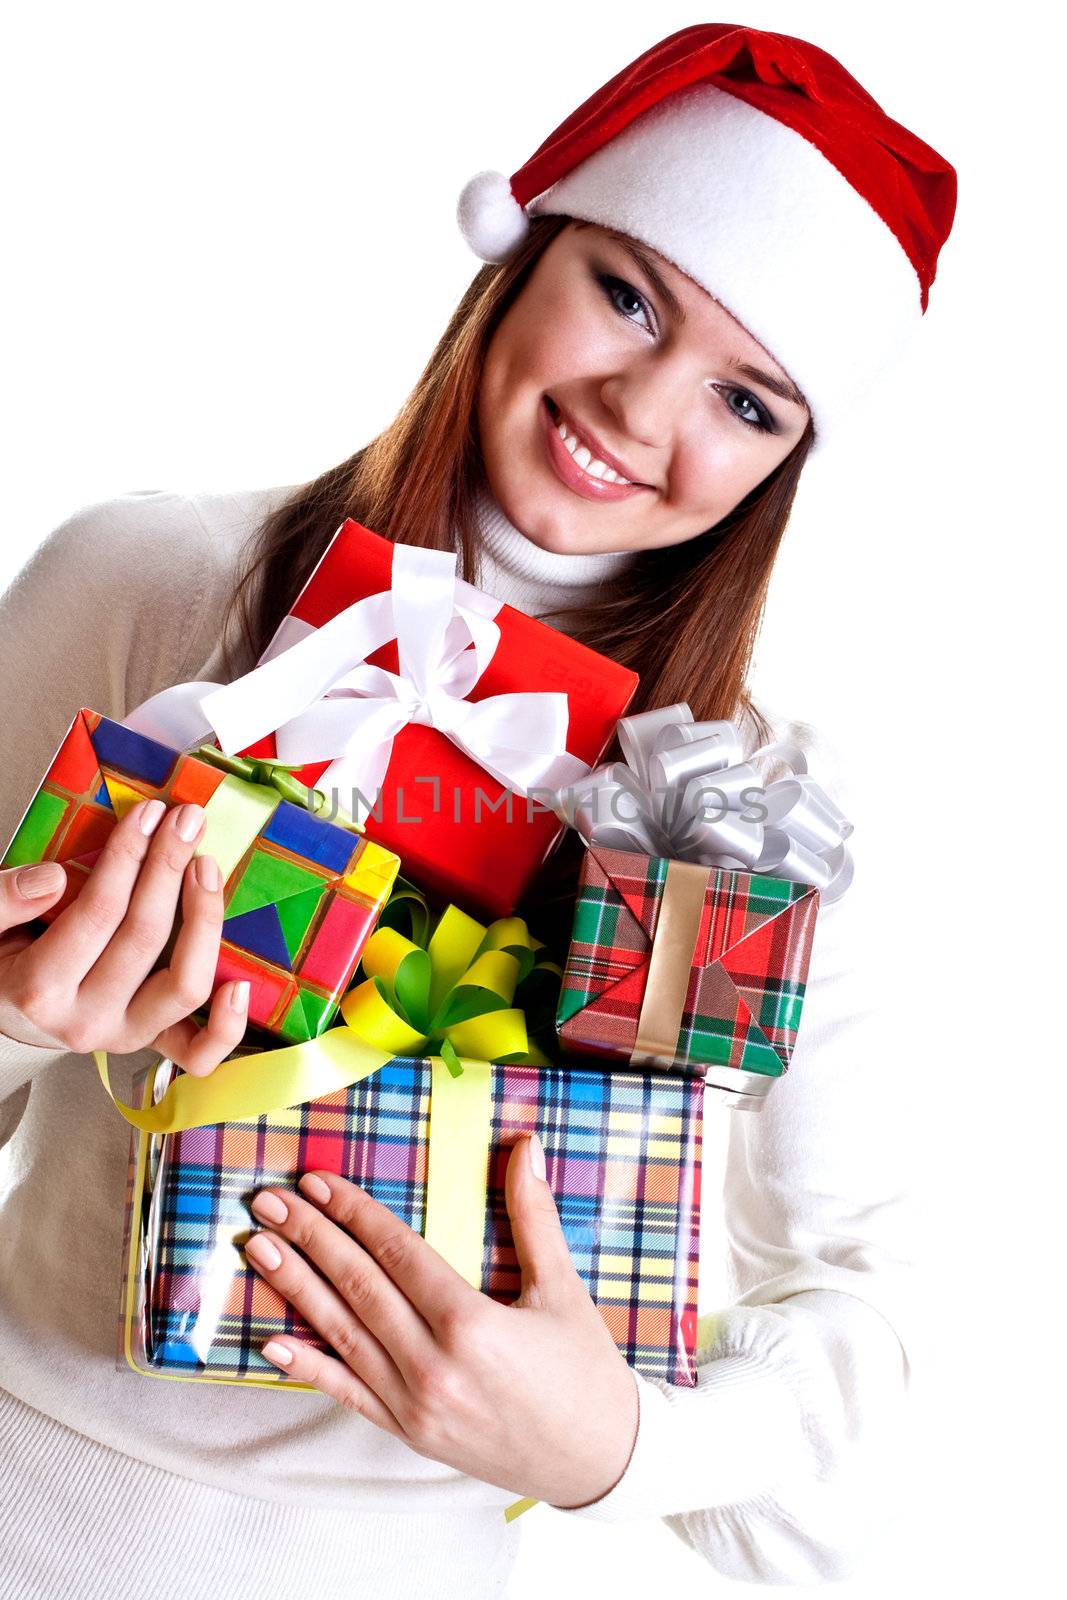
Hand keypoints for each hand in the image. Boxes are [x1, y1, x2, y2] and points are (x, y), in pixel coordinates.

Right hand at [0, 796, 248, 1073]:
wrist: (9, 1011)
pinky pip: (199, 1053)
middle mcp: (85, 1021)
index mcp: (39, 988)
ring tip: (206, 865)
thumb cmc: (4, 959)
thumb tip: (54, 878)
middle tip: (186, 820)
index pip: (98, 913)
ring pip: (183, 985)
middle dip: (169, 868)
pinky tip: (242, 983)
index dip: (128, 857)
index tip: (148, 814)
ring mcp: (123, 1037)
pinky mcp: (151, 1045)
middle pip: (145, 937)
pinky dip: (228, 1024)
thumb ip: (2, 900)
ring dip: (205, 918)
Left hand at [244, 1133, 639, 1508]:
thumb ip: (534, 1215)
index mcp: (470, 1323)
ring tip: (257, 1248)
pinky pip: (348, 1395)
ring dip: (295, 1288)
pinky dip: (308, 1368)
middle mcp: (432, 1366)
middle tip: (267, 1201)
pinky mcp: (409, 1433)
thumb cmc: (586, 1372)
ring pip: (342, 1335)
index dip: (353, 1213)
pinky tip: (270, 1343)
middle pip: (357, 1287)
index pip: (396, 1253)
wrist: (600, 1462)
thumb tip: (526, 1145)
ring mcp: (414, 1405)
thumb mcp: (564, 1288)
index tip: (316, 1181)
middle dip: (308, 1238)